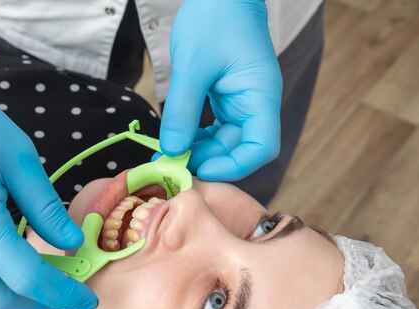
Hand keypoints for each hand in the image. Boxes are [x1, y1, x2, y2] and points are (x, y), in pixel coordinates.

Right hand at [0, 54, 97, 308]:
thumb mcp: (19, 161)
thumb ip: (45, 208)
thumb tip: (71, 242)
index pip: (28, 279)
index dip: (63, 293)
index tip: (89, 298)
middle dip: (38, 302)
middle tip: (67, 288)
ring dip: (9, 299)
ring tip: (38, 284)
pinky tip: (3, 270)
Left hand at [160, 0, 282, 180]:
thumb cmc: (214, 18)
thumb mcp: (192, 66)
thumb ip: (181, 111)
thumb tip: (171, 151)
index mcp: (260, 95)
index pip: (262, 147)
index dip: (234, 166)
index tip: (201, 169)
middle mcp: (255, 103)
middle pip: (239, 148)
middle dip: (207, 160)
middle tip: (172, 164)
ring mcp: (241, 101)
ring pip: (224, 141)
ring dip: (199, 151)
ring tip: (169, 153)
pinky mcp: (226, 98)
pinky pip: (213, 127)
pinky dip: (195, 137)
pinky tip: (175, 139)